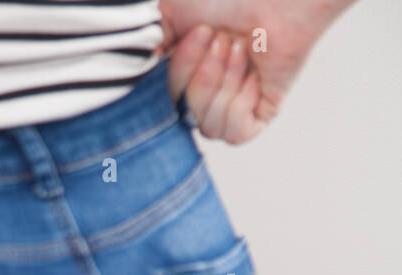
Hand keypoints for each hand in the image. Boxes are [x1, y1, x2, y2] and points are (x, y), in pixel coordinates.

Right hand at [160, 0, 348, 143]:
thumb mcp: (171, 12)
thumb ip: (147, 43)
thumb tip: (139, 70)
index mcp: (184, 74)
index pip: (165, 100)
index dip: (181, 71)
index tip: (202, 32)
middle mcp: (207, 93)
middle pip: (184, 115)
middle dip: (203, 76)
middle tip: (224, 39)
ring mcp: (234, 105)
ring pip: (208, 127)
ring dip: (224, 85)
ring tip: (242, 50)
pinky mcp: (262, 112)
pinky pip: (235, 135)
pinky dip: (240, 106)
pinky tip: (254, 77)